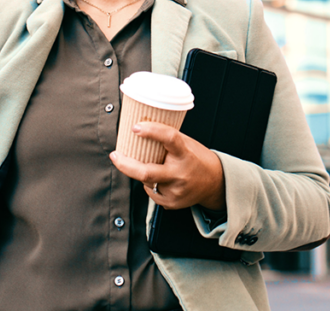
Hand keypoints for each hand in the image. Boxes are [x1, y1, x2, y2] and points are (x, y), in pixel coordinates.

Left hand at [109, 121, 225, 209]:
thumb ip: (166, 139)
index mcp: (185, 154)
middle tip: (115, 155)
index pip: (169, 139)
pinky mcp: (170, 203)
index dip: (152, 132)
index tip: (136, 127)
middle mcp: (180, 174)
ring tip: (150, 165)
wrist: (215, 184)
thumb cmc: (197, 159)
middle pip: (146, 172)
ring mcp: (175, 191)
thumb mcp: (186, 144)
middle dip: (125, 164)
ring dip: (141, 172)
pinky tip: (160, 179)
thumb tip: (140, 128)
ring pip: (146, 181)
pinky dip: (150, 183)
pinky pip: (151, 191)